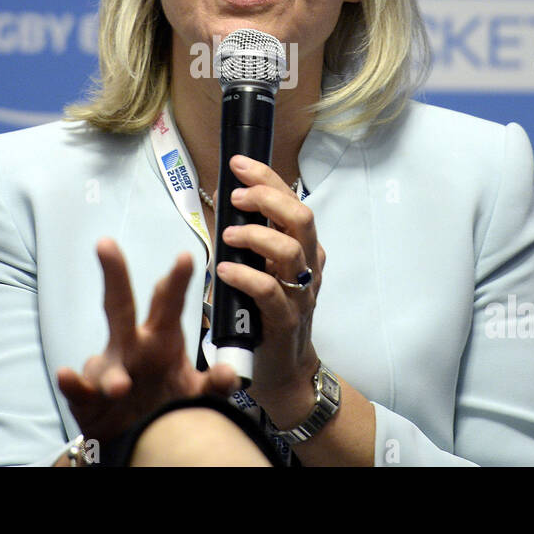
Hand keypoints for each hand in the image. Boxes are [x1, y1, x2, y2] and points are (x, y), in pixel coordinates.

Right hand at [57, 237, 241, 444]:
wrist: (137, 436)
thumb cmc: (166, 400)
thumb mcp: (195, 394)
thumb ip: (213, 385)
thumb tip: (228, 374)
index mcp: (161, 339)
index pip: (167, 303)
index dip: (176, 281)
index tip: (186, 257)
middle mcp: (131, 347)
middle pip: (121, 307)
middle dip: (115, 276)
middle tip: (106, 244)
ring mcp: (108, 370)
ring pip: (105, 362)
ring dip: (110, 372)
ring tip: (120, 386)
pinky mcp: (86, 397)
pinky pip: (78, 389)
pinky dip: (73, 383)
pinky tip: (68, 376)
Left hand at [214, 154, 324, 425]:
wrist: (281, 368)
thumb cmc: (265, 312)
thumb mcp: (264, 267)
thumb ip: (253, 237)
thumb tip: (227, 200)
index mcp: (304, 247)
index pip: (293, 201)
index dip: (267, 179)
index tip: (239, 165)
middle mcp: (309, 266)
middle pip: (302, 218)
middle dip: (268, 199)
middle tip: (236, 197)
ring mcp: (301, 293)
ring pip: (290, 251)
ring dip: (256, 236)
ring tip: (228, 236)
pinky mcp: (286, 320)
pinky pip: (270, 291)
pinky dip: (245, 275)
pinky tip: (224, 270)